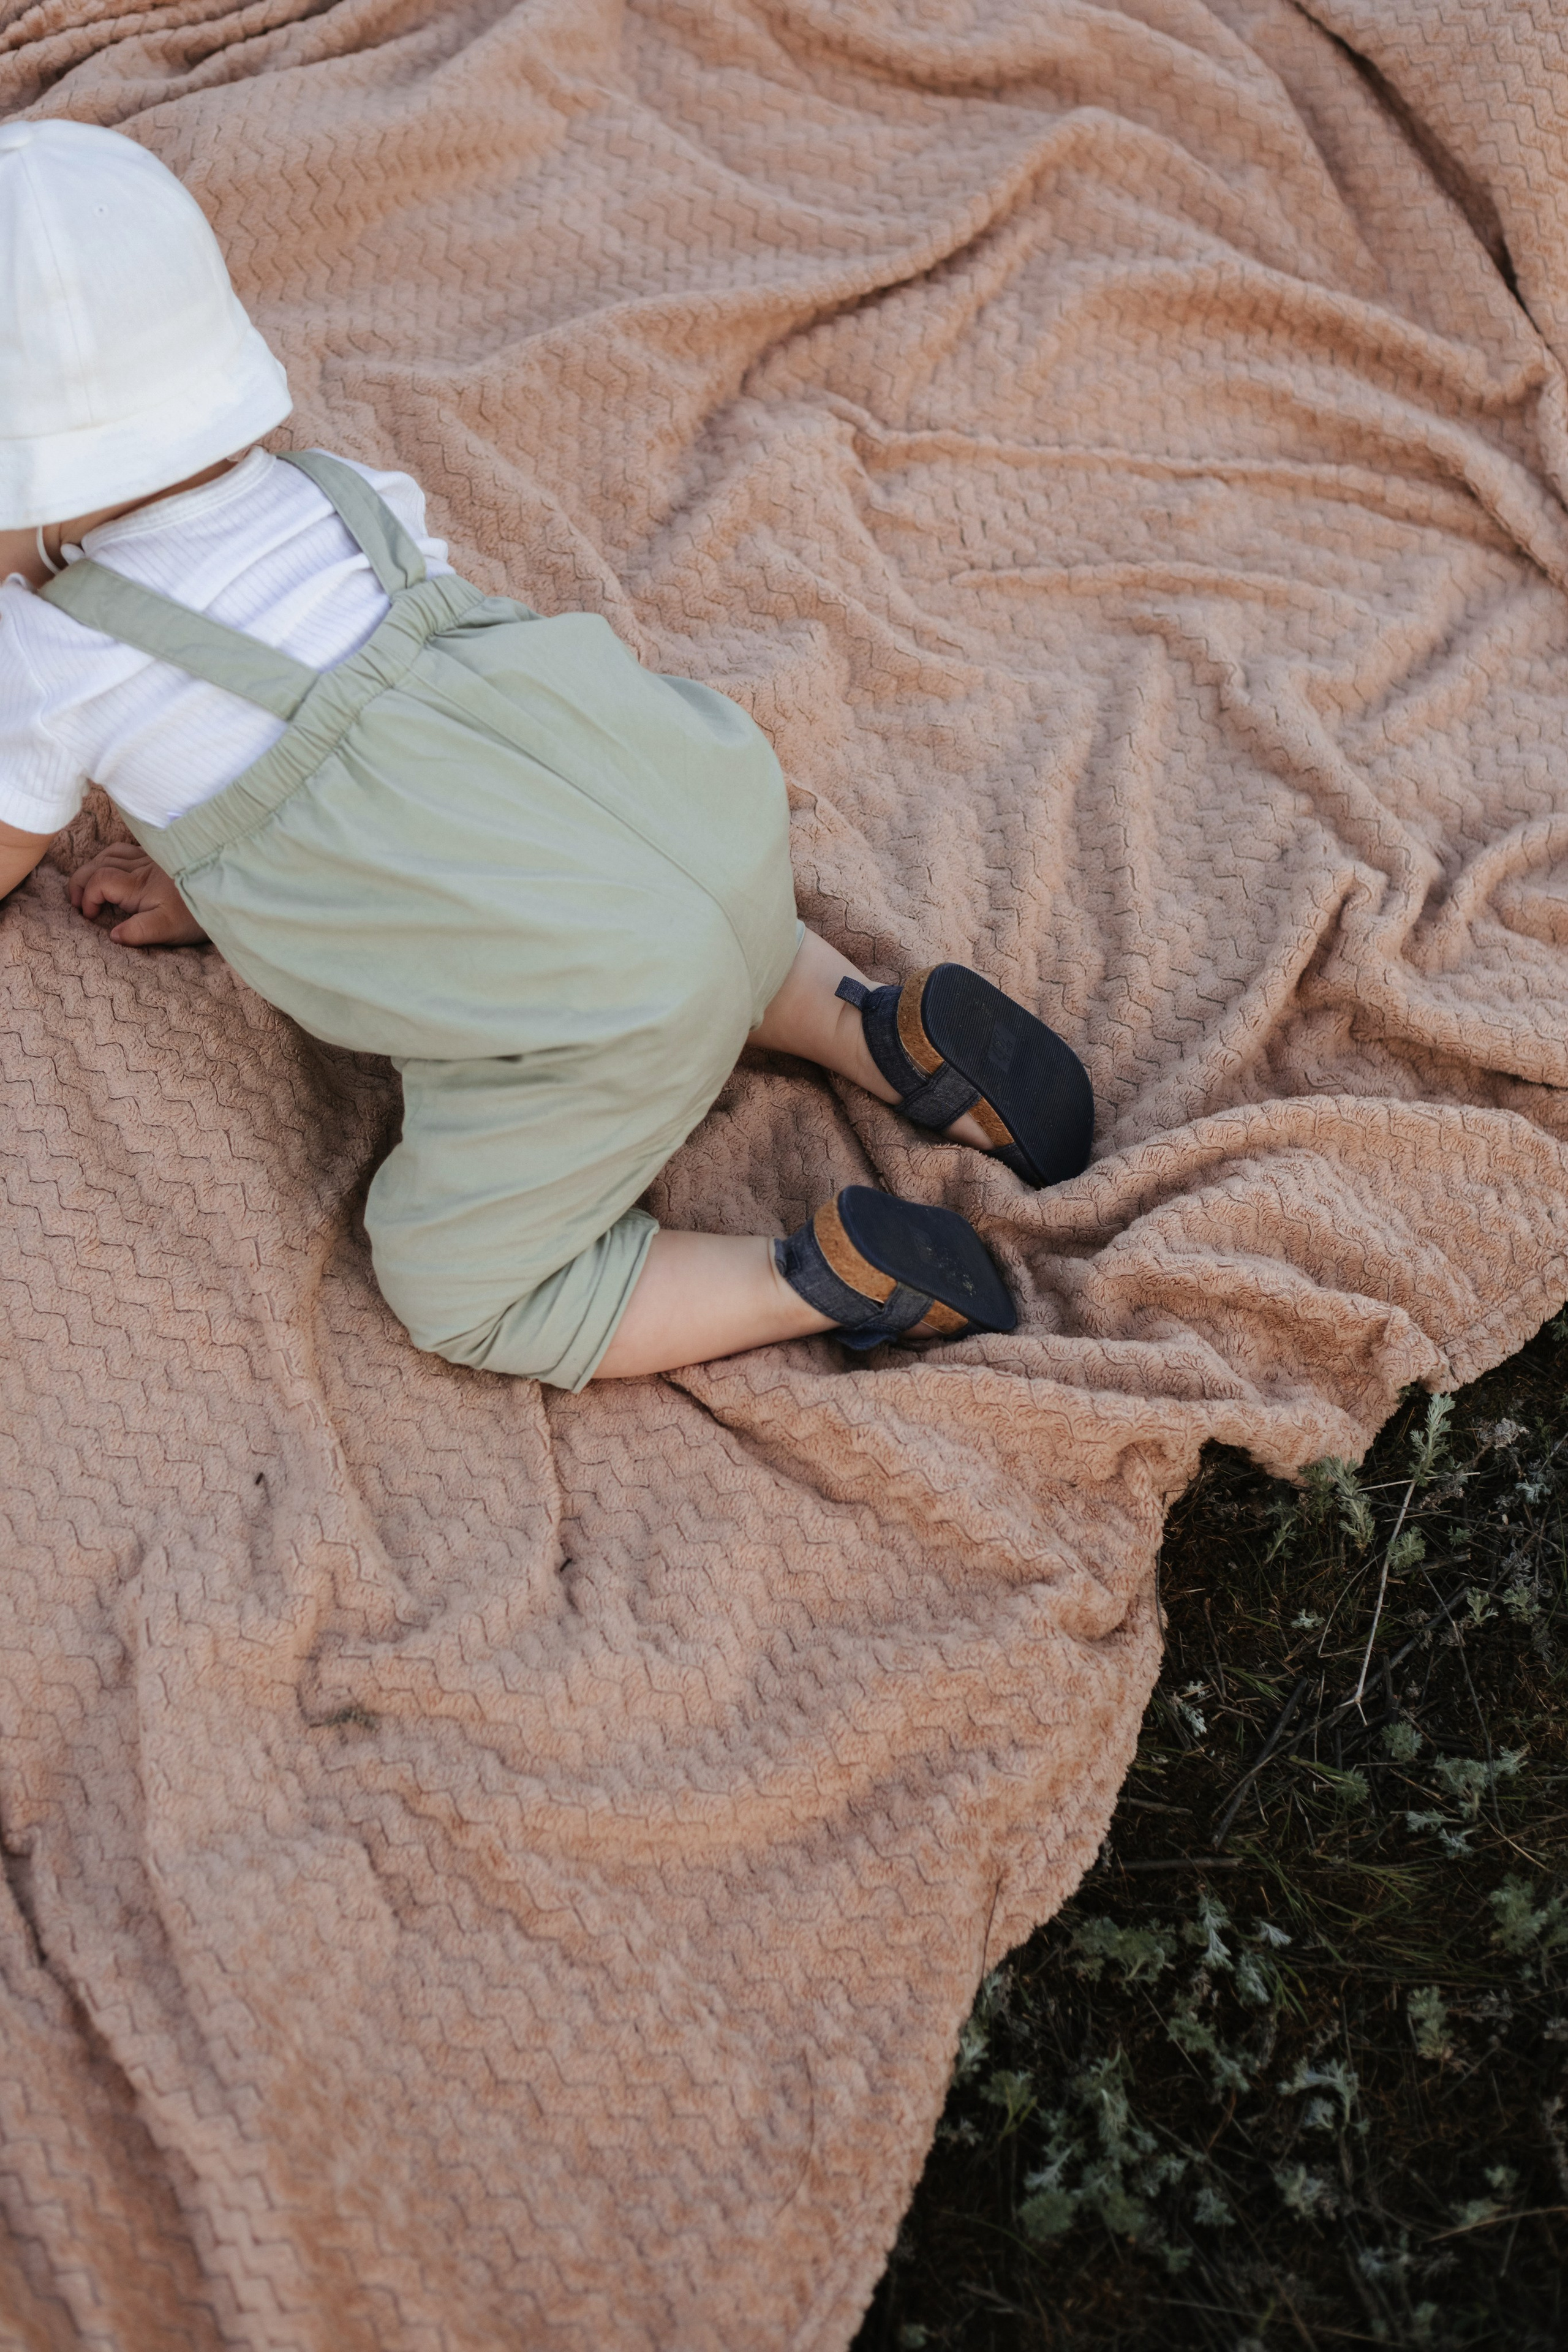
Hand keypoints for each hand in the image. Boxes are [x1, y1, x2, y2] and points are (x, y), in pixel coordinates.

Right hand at [69, 842, 207, 946]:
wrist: (228, 895)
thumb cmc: (197, 915)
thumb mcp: (168, 930)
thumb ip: (138, 932)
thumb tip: (112, 935)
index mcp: (138, 885)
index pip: (98, 881)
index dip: (86, 897)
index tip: (89, 917)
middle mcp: (141, 867)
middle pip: (98, 863)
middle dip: (80, 881)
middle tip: (75, 903)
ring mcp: (150, 860)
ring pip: (109, 854)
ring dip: (93, 868)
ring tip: (87, 887)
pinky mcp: (160, 858)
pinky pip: (125, 849)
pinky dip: (110, 858)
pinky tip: (112, 869)